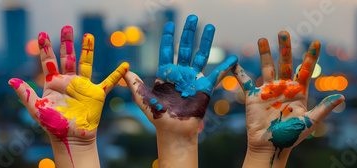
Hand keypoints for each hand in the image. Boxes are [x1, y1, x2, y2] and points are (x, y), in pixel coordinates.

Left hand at [8, 26, 128, 167]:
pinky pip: (108, 82)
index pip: (49, 62)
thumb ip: (26, 94)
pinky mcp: (96, 94)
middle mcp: (69, 81)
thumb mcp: (36, 108)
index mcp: (53, 83)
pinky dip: (117, 74)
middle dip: (66, 42)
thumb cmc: (53, 125)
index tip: (42, 34)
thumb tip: (11, 80)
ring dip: (87, 50)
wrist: (70, 137)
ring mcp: (83, 86)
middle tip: (67, 27)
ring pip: (85, 63)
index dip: (45, 48)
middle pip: (68, 57)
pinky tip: (124, 65)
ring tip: (88, 35)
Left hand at [124, 15, 236, 167]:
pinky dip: (224, 66)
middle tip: (193, 17)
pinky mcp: (205, 88)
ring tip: (210, 26)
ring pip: (201, 55)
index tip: (170, 24)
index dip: (168, 38)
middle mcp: (181, 73)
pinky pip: (216, 74)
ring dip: (206, 41)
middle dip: (189, 32)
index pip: (167, 50)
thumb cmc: (157, 116)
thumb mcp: (142, 98)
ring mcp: (194, 79)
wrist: (173, 130)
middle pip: (185, 47)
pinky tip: (232, 57)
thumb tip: (124, 69)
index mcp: (166, 73)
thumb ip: (135, 83)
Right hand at [233, 31, 343, 167]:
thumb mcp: (309, 122)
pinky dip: (239, 72)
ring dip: (264, 53)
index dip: (310, 56)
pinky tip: (234, 62)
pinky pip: (245, 81)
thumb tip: (340, 97)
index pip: (305, 70)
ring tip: (262, 39)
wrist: (270, 147)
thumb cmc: (291, 137)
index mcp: (298, 93)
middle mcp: (283, 88)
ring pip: (266, 67)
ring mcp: (268, 91)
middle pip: (284, 63)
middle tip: (283, 33)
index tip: (315, 43)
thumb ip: (323, 108)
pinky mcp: (253, 97)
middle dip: (284, 48)